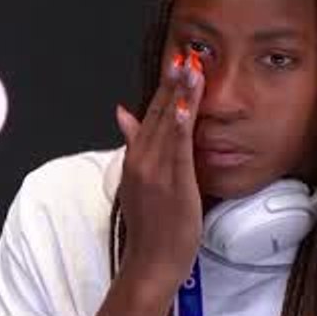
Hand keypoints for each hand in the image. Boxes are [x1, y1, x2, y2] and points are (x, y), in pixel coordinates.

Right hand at [114, 50, 205, 299]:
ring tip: (193, 67)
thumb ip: (133, 143)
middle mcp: (143, 159)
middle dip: (174, 82)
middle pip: (159, 112)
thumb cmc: (150, 227)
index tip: (177, 62)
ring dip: (182, 94)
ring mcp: (156, 170)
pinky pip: (180, 148)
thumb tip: (123, 114)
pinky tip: (190, 105)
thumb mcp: (136, 180)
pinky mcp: (173, 183)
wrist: (150, 263)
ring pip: (170, 124)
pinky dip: (183, 125)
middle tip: (187, 53)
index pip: (150, 113)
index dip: (164, 87)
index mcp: (136, 157)